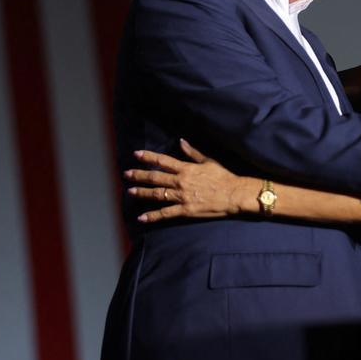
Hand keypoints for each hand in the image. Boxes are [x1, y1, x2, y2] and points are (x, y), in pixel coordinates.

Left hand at [126, 140, 246, 221]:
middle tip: (126, 174)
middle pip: (155, 177)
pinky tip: (142, 218)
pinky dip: (153, 216)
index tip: (136, 154)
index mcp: (186, 169)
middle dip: (139, 175)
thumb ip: (192, 153)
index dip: (148, 157)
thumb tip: (181, 141)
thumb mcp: (208, 161)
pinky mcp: (185, 210)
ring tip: (130, 192)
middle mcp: (181, 182)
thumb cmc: (223, 177)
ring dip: (142, 193)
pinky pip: (165, 213)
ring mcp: (181, 197)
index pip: (163, 161)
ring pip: (157, 194)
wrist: (233, 194)